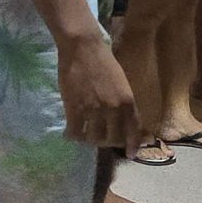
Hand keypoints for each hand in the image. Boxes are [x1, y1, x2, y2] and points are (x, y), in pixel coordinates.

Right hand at [58, 31, 140, 152]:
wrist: (83, 48)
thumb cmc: (104, 61)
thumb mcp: (122, 83)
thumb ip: (123, 102)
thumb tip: (123, 120)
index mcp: (128, 102)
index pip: (132, 130)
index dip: (131, 145)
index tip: (130, 154)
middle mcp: (113, 109)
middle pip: (111, 138)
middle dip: (106, 142)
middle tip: (99, 138)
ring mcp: (94, 111)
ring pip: (93, 138)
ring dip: (88, 139)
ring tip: (84, 135)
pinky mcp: (75, 109)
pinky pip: (75, 132)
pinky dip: (72, 136)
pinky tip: (69, 134)